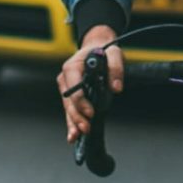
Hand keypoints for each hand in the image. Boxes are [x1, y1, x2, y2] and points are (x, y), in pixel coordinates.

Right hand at [58, 25, 122, 143]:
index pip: (74, 88)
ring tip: (76, 137)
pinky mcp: (71, 94)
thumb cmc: (103, 50)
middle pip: (69, 101)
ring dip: (72, 122)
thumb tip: (116, 87)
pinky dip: (72, 122)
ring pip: (68, 108)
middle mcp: (66, 78)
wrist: (96, 46)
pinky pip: (70, 109)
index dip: (82, 102)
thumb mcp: (114, 53)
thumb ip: (116, 68)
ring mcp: (66, 87)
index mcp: (72, 67)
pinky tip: (73, 134)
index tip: (91, 112)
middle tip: (86, 128)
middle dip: (77, 117)